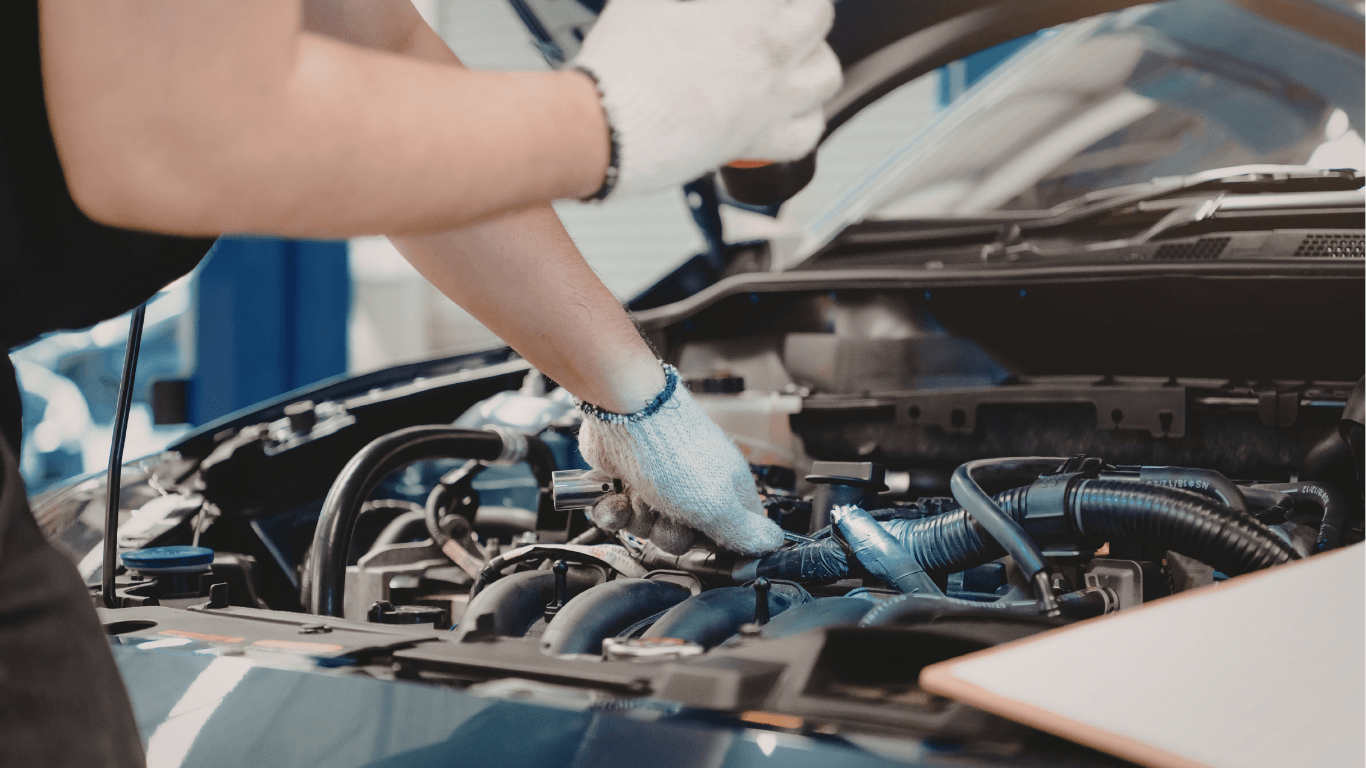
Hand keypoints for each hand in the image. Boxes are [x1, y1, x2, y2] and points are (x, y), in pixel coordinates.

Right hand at [572, 0, 841, 197]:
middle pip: (819, 15)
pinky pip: (807, 134)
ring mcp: (770, 102)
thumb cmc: (623, 63)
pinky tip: (792, 110)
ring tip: (793, 55)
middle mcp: (772, 55)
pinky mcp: (757, 142)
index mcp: (751, 12)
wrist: (609, 126)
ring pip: (827, 76)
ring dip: (814, 58)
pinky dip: (806, 119)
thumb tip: (684, 1)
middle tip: (777, 8)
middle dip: (802, 5)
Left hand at [576, 364, 784, 554]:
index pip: (733, 534)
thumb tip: (773, 543)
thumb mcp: (718, 505)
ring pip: (647, 528)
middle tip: (666, 512)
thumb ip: (743, 532)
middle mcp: (694, 488)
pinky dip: (613, 509)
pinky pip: (620, 513)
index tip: (704, 539)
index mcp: (727, 491)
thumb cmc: (675, 452)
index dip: (717, 545)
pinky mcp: (628, 479)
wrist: (626, 414)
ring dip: (636, 518)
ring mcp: (659, 483)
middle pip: (682, 539)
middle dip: (666, 533)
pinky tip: (615, 497)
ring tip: (637, 495)